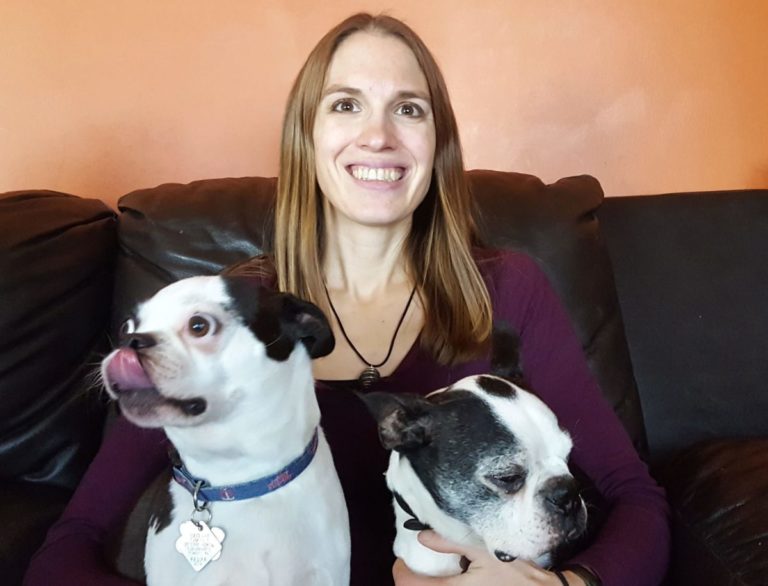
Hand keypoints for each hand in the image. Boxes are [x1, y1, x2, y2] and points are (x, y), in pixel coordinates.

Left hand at [392, 530, 584, 584]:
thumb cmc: (518, 574)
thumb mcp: (483, 551)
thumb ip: (451, 543)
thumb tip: (423, 536)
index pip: (411, 585)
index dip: (401, 573)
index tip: (402, 561)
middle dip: (412, 581)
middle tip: (413, 568)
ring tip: (429, 576)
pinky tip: (448, 582)